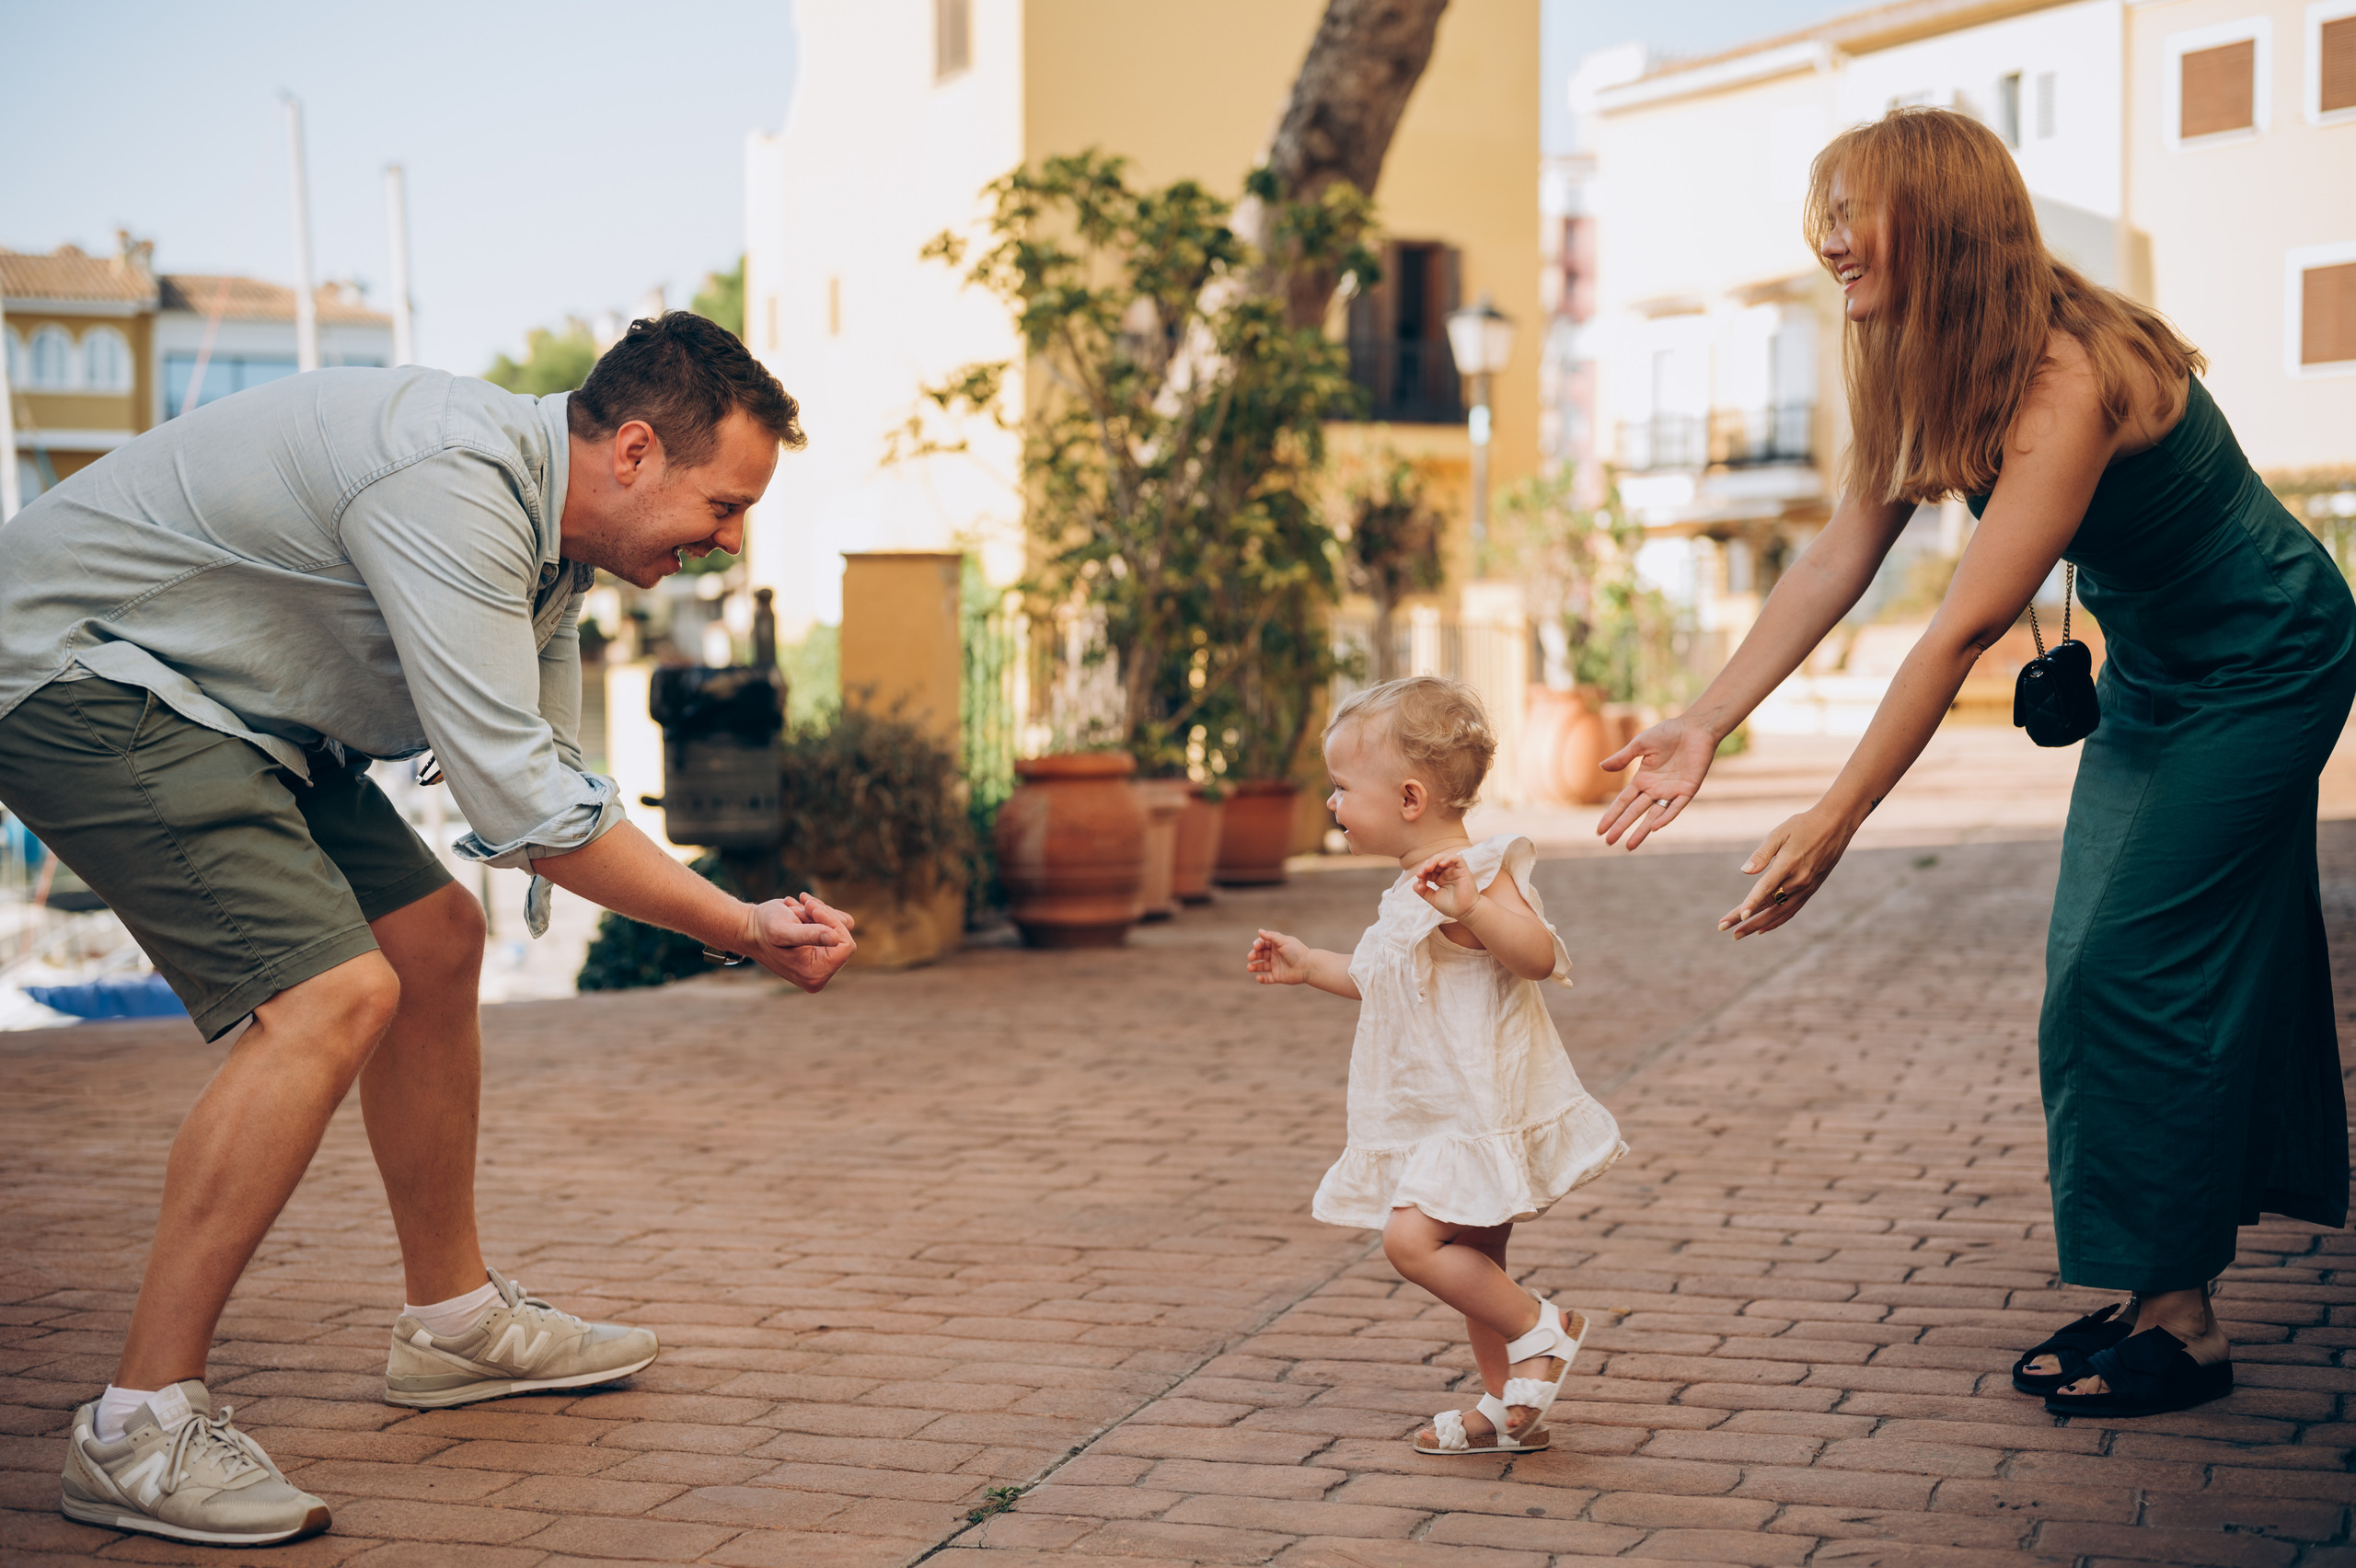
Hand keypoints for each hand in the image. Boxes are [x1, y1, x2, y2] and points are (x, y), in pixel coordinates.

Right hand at [738, 895, 857, 992]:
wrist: (749, 927)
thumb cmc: (763, 928)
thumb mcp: (784, 930)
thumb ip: (809, 935)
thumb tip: (836, 939)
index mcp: (816, 974)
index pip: (845, 945)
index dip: (831, 923)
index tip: (811, 909)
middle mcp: (821, 973)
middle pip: (844, 936)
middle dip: (823, 916)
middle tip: (802, 905)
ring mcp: (821, 963)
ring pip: (841, 928)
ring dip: (819, 912)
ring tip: (796, 909)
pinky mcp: (820, 951)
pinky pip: (836, 926)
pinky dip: (819, 913)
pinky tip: (800, 909)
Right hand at [1246, 929, 1312, 984]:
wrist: (1308, 966)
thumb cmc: (1296, 952)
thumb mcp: (1283, 941)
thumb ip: (1271, 936)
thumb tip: (1260, 931)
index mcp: (1277, 945)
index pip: (1263, 943)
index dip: (1257, 945)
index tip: (1256, 947)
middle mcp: (1275, 955)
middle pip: (1260, 954)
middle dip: (1254, 955)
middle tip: (1251, 957)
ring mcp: (1276, 966)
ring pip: (1261, 966)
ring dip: (1254, 967)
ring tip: (1249, 968)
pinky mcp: (1278, 976)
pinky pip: (1267, 978)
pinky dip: (1262, 979)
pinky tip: (1258, 978)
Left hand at [1408, 852, 1480, 920]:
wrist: (1465, 912)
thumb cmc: (1451, 906)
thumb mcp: (1433, 898)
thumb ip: (1424, 891)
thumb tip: (1413, 884)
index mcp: (1439, 878)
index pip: (1428, 870)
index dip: (1422, 874)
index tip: (1420, 885)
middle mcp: (1447, 873)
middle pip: (1434, 862)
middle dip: (1426, 866)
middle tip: (1421, 874)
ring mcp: (1455, 871)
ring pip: (1444, 857)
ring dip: (1434, 860)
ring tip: (1428, 868)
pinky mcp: (1463, 870)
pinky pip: (1456, 859)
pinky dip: (1448, 859)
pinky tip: (1441, 864)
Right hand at [1596, 714, 1720, 849]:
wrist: (1695, 728)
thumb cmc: (1668, 733)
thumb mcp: (1640, 744)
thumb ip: (1623, 757)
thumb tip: (1601, 767)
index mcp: (1643, 779)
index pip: (1623, 801)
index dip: (1612, 815)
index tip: (1600, 830)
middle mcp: (1655, 789)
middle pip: (1634, 812)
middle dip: (1621, 826)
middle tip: (1609, 843)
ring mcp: (1671, 792)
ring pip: (1653, 816)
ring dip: (1641, 831)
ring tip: (1629, 846)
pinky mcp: (1687, 790)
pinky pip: (1675, 807)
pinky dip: (1666, 817)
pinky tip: (1655, 827)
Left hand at [1718, 804, 1856, 938]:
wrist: (1835, 826)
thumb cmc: (1802, 826)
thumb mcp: (1779, 833)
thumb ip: (1761, 854)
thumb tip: (1745, 871)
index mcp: (1789, 864)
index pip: (1766, 888)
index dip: (1752, 903)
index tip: (1738, 917)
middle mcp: (1799, 880)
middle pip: (1769, 905)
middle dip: (1745, 920)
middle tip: (1723, 928)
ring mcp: (1806, 888)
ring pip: (1779, 913)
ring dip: (1758, 925)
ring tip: (1738, 934)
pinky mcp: (1810, 890)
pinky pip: (1791, 911)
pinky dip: (1776, 922)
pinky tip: (1762, 929)